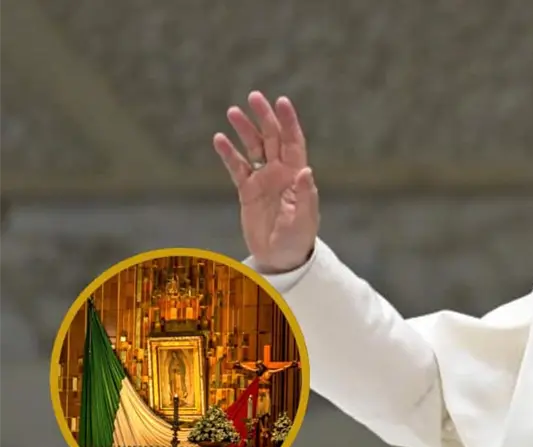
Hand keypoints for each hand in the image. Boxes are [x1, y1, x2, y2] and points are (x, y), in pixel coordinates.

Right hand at [213, 91, 318, 272]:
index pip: (293, 142)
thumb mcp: (304, 219)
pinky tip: (219, 139)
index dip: (288, 121)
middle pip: (272, 138)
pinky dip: (228, 153)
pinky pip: (236, 167)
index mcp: (296, 175)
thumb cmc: (298, 238)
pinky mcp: (247, 190)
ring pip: (253, 148)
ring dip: (245, 130)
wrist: (280, 257)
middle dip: (264, 117)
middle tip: (254, 97)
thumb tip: (306, 170)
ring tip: (233, 112)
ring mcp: (263, 179)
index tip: (281, 101)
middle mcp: (280, 172)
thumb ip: (305, 194)